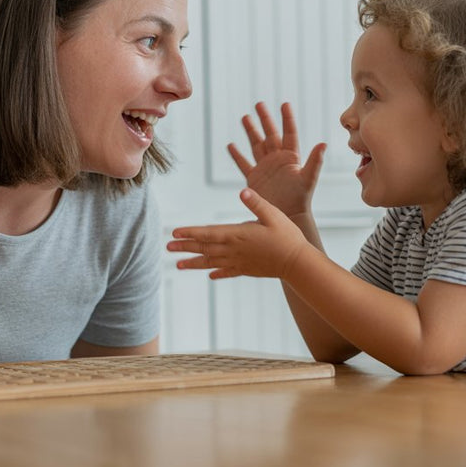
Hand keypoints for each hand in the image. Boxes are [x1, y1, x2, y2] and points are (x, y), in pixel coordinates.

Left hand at [168, 188, 311, 279]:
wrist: (298, 263)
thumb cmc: (287, 236)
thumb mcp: (273, 214)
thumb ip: (257, 203)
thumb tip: (243, 191)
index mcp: (238, 234)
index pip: (208, 233)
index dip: (190, 232)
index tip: (174, 233)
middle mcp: (235, 250)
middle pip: (205, 248)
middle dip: (185, 247)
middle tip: (167, 248)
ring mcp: (240, 262)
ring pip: (211, 262)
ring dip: (194, 263)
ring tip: (179, 265)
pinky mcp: (247, 270)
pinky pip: (228, 272)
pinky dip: (217, 273)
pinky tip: (209, 275)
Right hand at [229, 102, 325, 217]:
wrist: (288, 216)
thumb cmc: (300, 199)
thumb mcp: (308, 178)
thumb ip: (315, 161)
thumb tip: (324, 143)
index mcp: (291, 157)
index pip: (289, 133)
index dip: (287, 119)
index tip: (284, 104)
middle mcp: (278, 159)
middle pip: (270, 134)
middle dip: (265, 119)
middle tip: (259, 104)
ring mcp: (265, 167)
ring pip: (256, 144)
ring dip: (251, 131)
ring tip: (245, 117)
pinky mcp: (254, 178)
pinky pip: (244, 163)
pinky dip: (237, 155)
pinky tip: (231, 145)